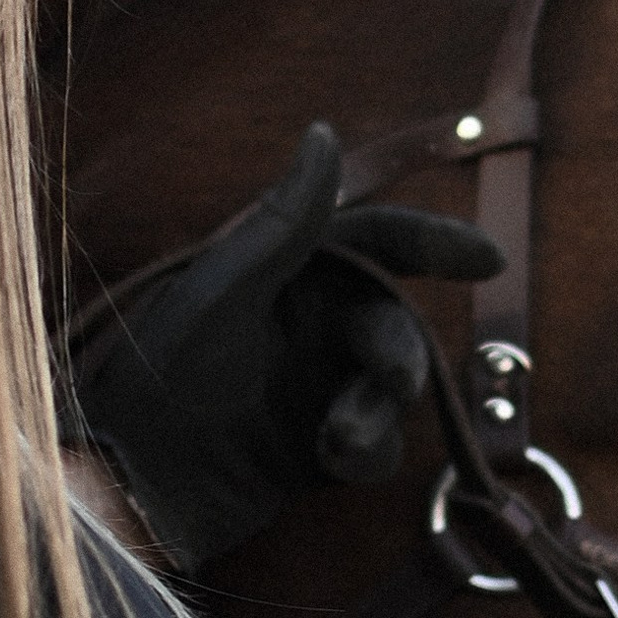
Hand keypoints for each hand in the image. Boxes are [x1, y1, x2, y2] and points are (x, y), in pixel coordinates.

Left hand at [68, 126, 500, 568]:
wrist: (129, 485)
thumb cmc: (159, 376)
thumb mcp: (221, 290)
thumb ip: (283, 220)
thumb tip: (325, 131)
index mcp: (283, 273)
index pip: (373, 241)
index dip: (432, 243)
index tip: (488, 262)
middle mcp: (305, 324)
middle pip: (391, 321)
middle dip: (398, 352)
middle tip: (395, 381)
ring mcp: (313, 387)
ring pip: (389, 389)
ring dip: (376, 411)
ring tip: (340, 439)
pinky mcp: (314, 451)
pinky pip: (376, 446)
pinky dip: (364, 452)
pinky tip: (329, 462)